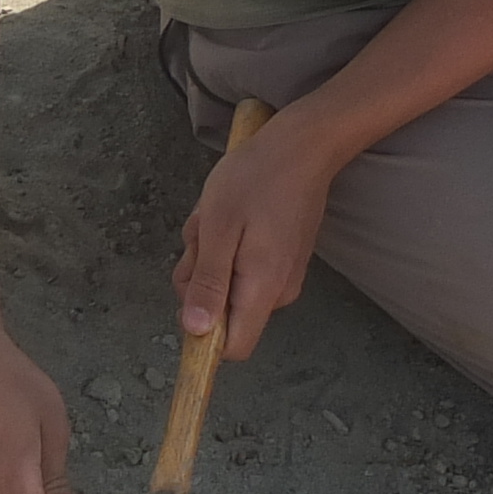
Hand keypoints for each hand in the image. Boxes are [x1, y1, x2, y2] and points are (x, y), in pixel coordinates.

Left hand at [171, 107, 337, 361]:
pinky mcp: (281, 260)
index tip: (190, 291)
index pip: (232, 348)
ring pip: (227, 285)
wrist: (302, 146)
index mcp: (262, 289)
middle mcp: (278, 292)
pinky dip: (225, 245)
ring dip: (209, 255)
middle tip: (204, 234)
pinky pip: (240, 267)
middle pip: (222, 313)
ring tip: (218, 217)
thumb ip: (208, 283)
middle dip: (199, 276)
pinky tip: (231, 214)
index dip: (202, 334)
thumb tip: (195, 332)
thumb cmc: (256, 178)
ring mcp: (282, 276)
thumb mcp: (218, 228)